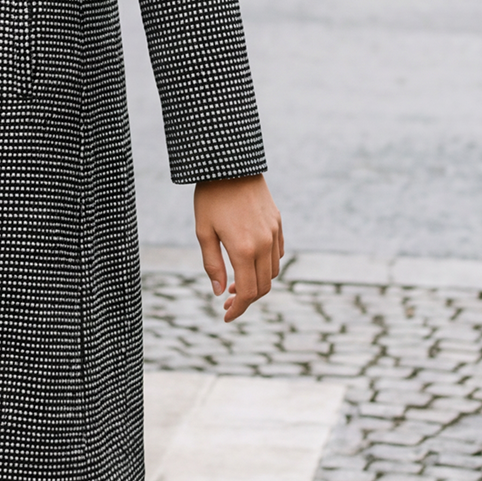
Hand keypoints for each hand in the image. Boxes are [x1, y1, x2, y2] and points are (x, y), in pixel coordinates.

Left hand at [194, 175, 283, 322]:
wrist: (230, 163)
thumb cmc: (210, 197)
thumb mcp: (203, 232)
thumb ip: (212, 265)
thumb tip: (220, 293)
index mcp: (244, 249)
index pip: (248, 292)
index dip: (238, 309)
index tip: (226, 317)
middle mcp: (264, 244)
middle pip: (263, 287)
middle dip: (246, 300)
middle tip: (227, 302)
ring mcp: (274, 233)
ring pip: (273, 272)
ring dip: (258, 283)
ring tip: (236, 282)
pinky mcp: (278, 223)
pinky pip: (277, 254)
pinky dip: (266, 266)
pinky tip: (249, 263)